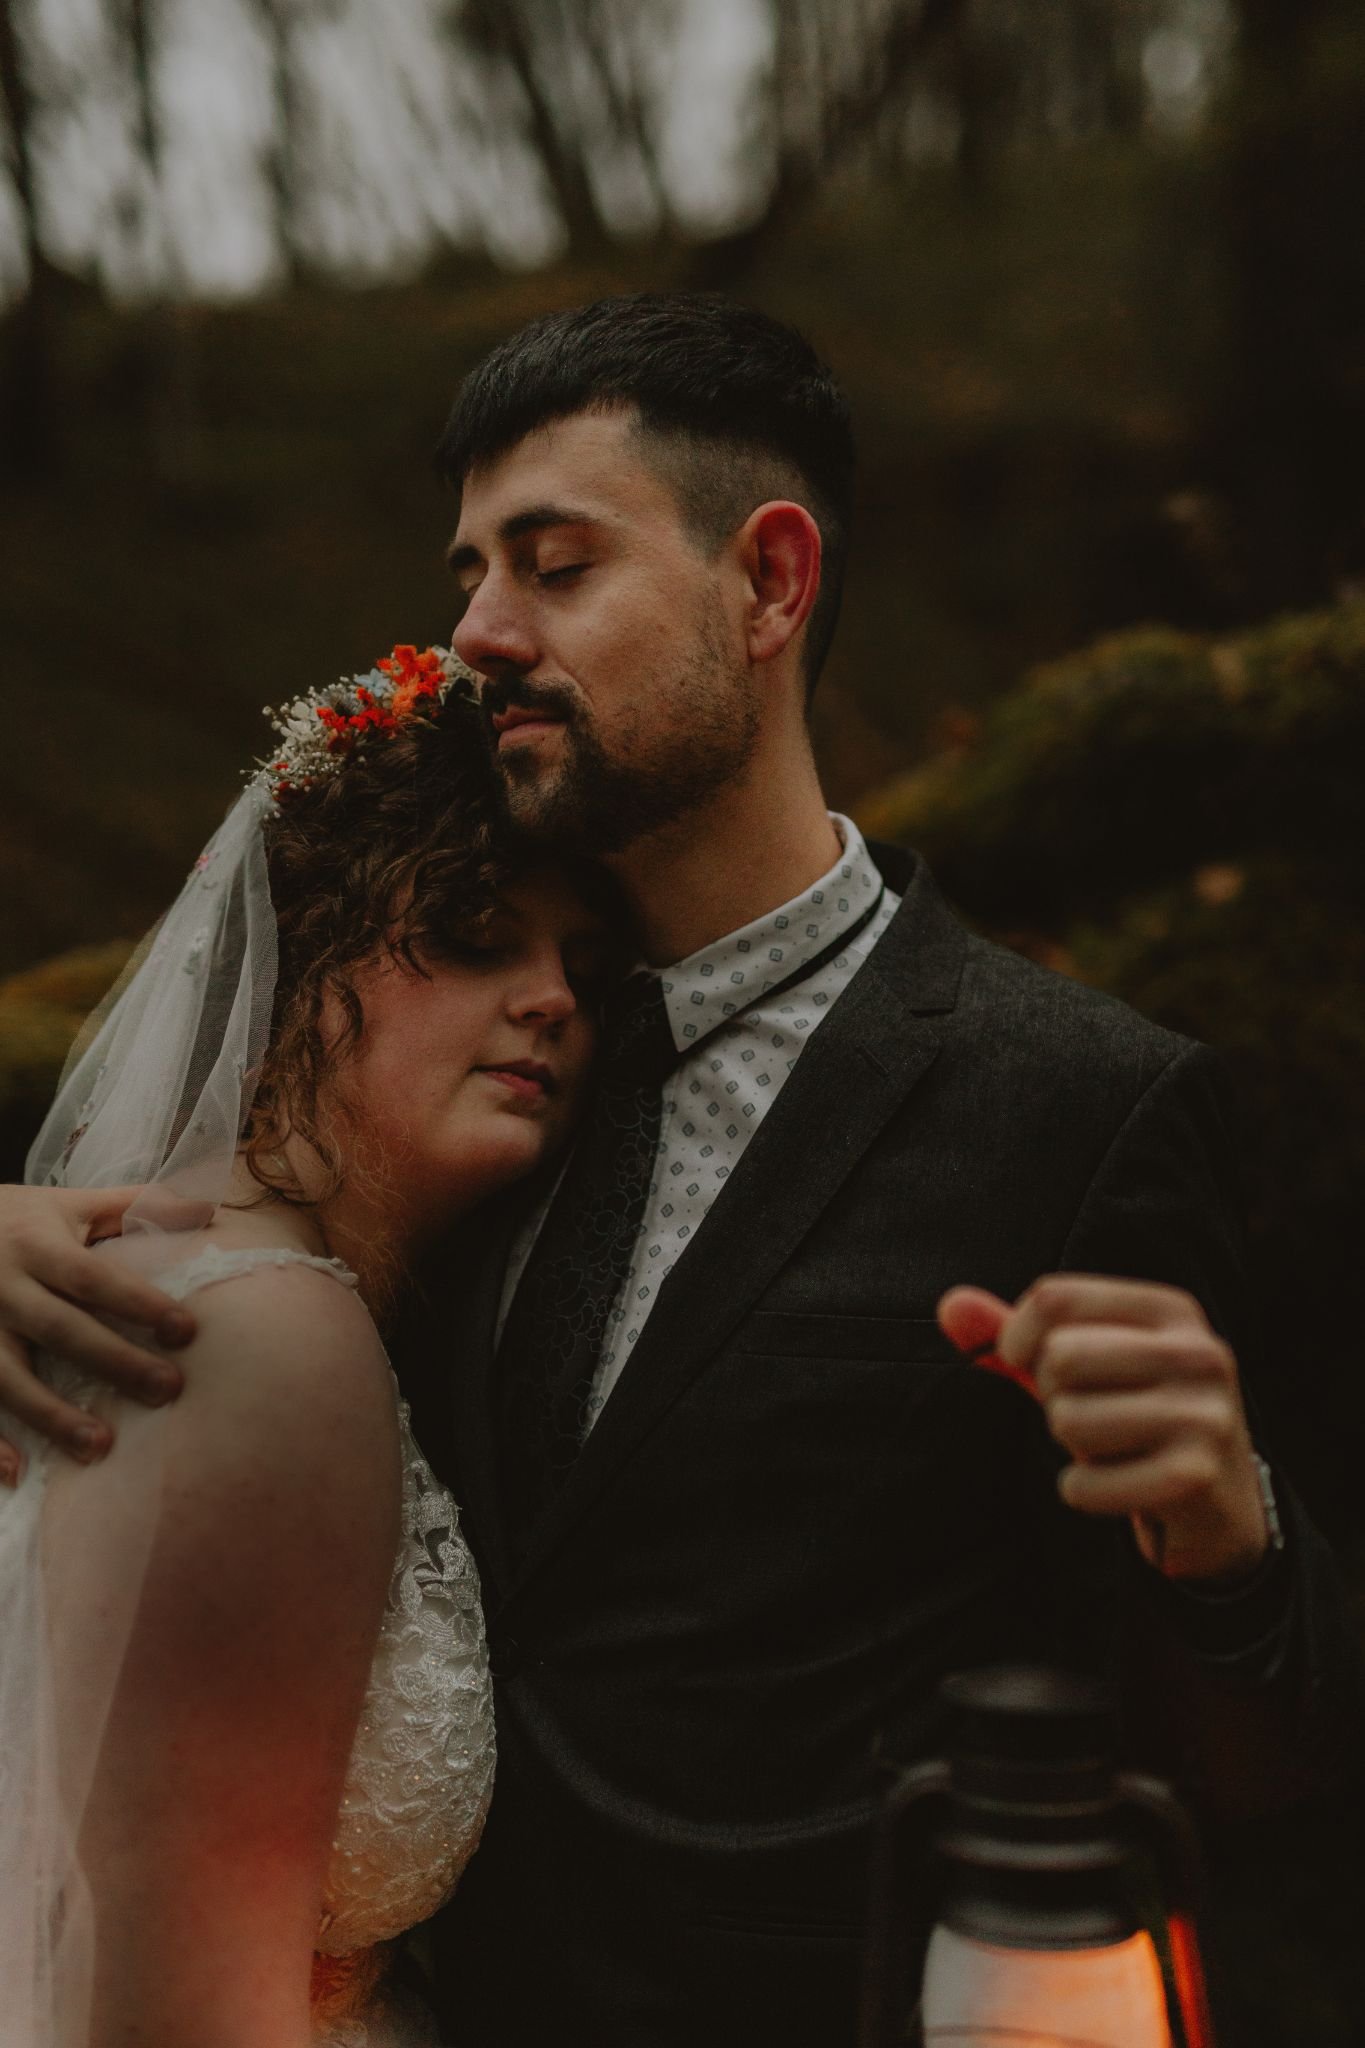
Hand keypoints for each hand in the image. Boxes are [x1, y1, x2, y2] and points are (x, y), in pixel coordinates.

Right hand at [0, 1184, 196, 1480]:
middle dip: (114, 1362)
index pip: (91, 1278)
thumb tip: (207, 1207)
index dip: (138, 1303)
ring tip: (100, 1447)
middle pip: (60, 1330)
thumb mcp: (69, 1204)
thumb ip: (136, 1205)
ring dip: (52, 1414)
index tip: (188, 1330)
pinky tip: (15, 1473)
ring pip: (9, 1376)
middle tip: (168, 1390)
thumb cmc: (17, 1221)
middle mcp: (2, 1287)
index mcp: (35, 1245)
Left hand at [938, 1275, 1270, 1584]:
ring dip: (1073, 1448)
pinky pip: (1083, 1485)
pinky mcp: (1193, 1477)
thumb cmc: (1137, 1418)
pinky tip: (1122, 1486)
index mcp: (1171, 1310)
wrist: (1219, 1504)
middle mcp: (1198, 1353)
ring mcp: (1203, 1415)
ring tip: (1114, 1449)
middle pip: (1060, 1357)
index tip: (1025, 1365)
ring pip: (1069, 1420)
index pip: (1055, 1298)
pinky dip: (1084, 1493)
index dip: (1016, 1337)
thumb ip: (1017, 1335)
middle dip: (1053, 1398)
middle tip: (1090, 1416)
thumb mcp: (1086, 1364)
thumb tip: (949, 1306)